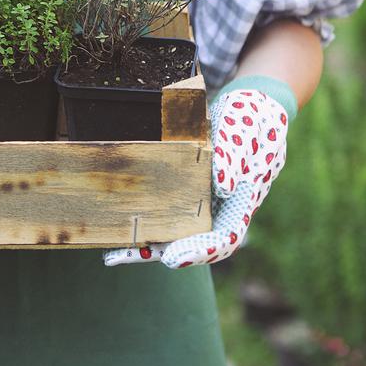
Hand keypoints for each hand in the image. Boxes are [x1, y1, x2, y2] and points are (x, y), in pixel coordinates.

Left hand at [103, 86, 289, 268]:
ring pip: (177, 230)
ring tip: (114, 251)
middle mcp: (221, 209)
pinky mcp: (187, 189)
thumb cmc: (250, 121)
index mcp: (242, 203)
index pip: (224, 238)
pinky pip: (166, 209)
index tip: (173, 258)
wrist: (251, 107)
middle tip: (129, 256)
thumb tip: (223, 187)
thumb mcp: (242, 134)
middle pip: (194, 242)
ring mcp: (204, 201)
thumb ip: (233, 158)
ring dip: (148, 242)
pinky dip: (146, 218)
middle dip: (163, 252)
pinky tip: (120, 223)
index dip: (199, 251)